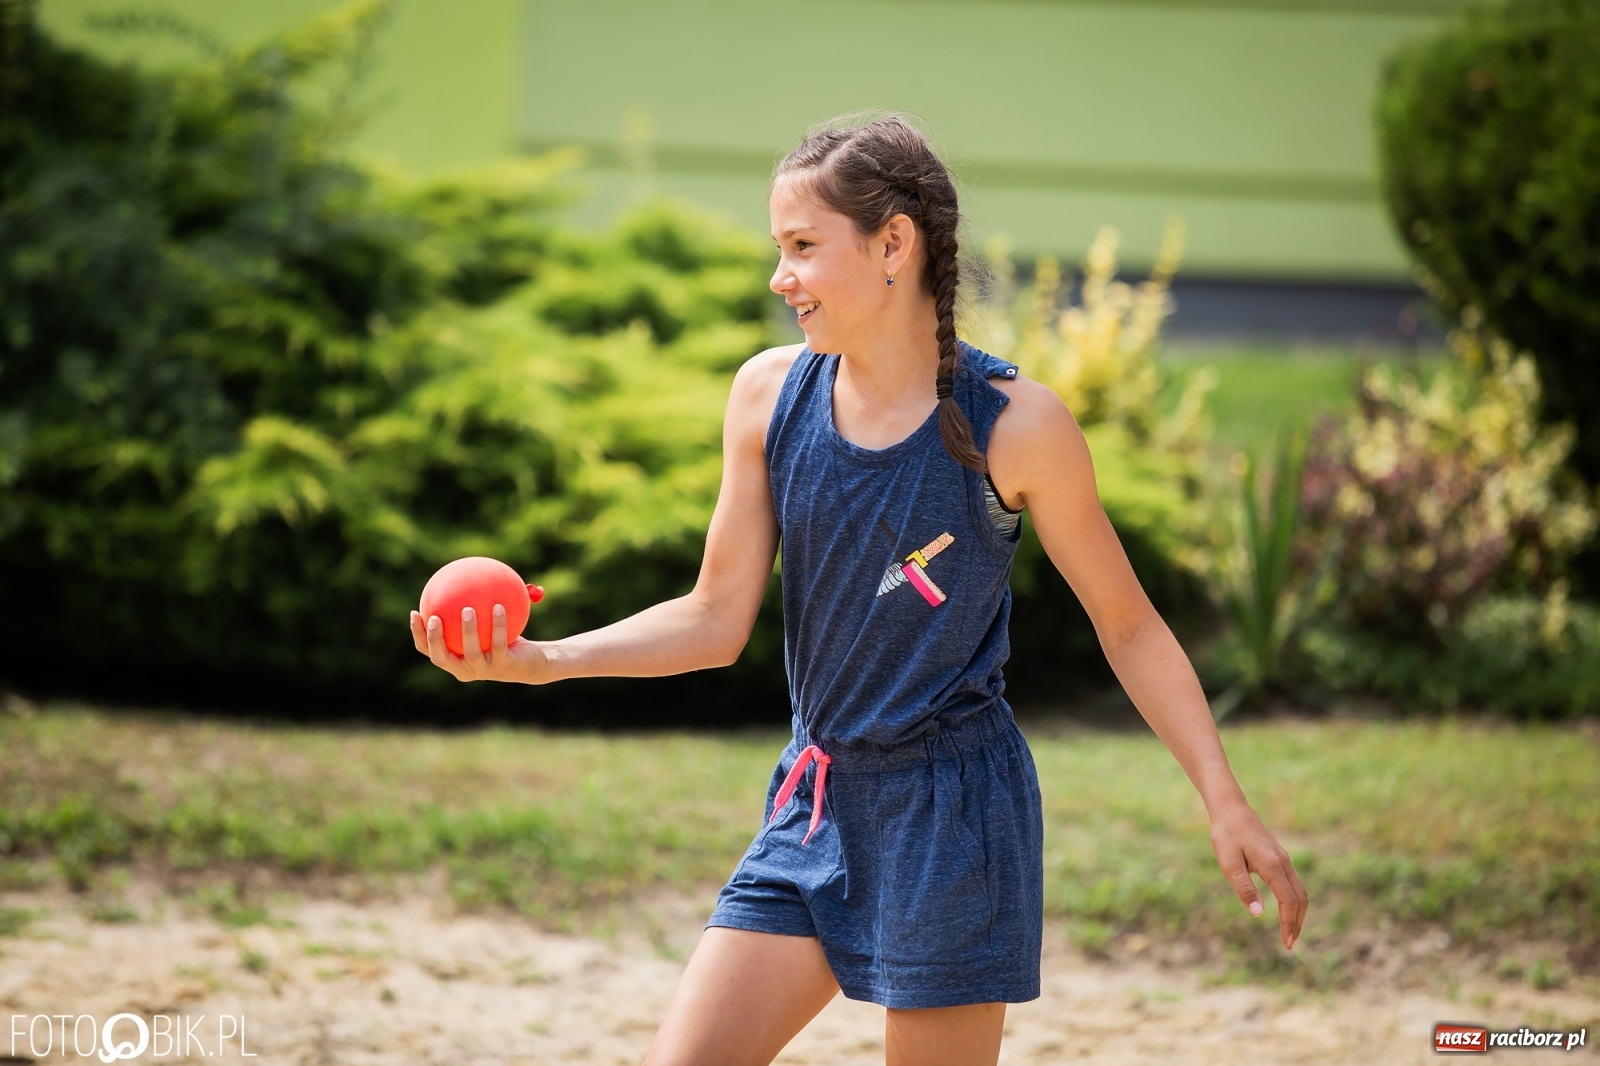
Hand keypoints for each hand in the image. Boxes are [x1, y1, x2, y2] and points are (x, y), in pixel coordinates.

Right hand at [409, 604, 551, 683]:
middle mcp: (465, 670)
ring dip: (468, 630)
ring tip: (467, 609)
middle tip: (433, 617)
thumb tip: (461, 576)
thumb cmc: (505, 641)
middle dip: (434, 639)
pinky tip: (498, 607)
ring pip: (471, 652)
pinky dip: (498, 625)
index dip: (419, 635)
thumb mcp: (487, 624)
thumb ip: (473, 607)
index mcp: (455, 660)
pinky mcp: (504, 667)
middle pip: (442, 658)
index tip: (415, 613)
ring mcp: (484, 671)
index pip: (429, 651)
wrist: (532, 662)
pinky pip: (499, 643)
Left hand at [1209, 802, 1308, 949]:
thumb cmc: (1226, 835)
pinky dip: (1294, 901)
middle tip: (1289, 944)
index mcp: (1272, 865)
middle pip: (1300, 898)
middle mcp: (1283, 862)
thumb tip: (1258, 913)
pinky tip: (1286, 910)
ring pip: (1300, 891)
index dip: (1288, 923)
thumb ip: (1244, 888)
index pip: (1288, 901)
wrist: (1231, 809)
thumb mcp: (1228, 863)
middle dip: (1297, 923)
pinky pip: (1294, 883)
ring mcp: (1284, 859)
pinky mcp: (1280, 857)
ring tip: (1289, 932)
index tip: (1286, 942)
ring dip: (1298, 913)